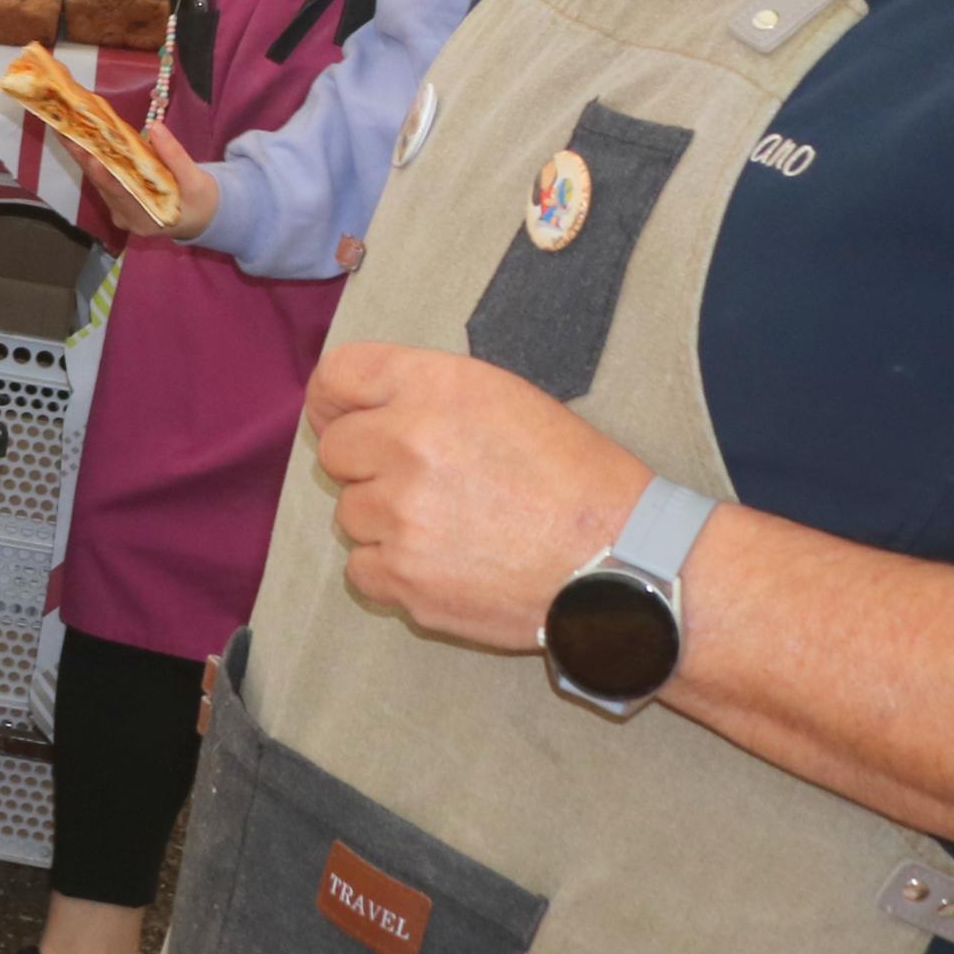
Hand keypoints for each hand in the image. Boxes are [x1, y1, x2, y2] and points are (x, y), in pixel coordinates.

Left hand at [79, 118, 217, 239]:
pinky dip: (93, 159)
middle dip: (83, 156)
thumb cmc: (200, 200)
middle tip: (64, 131)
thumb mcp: (196, 180)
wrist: (202, 217)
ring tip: (67, 129)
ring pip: (98, 180)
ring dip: (83, 155)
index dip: (102, 173)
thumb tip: (155, 127)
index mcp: (145, 218)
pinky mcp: (118, 202)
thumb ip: (175, 156)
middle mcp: (125, 217)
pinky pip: (103, 179)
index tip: (88, 153)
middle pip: (101, 184)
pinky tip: (82, 139)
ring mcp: (119, 211)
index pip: (118, 193)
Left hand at [306, 343, 653, 652]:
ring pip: (350, 513)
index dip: (333, 399)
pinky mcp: (405, 577)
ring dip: (385, 522)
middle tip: (424, 483)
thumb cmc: (573, 477)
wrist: (620, 560)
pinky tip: (444, 565)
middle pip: (335, 450)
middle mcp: (408, 443)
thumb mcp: (504, 398)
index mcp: (436, 388)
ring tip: (452, 528)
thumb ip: (426, 393)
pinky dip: (393, 572)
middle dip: (368, 465)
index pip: (338, 375)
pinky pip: (362, 569)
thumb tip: (362, 407)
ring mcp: (401, 514)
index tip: (340, 416)